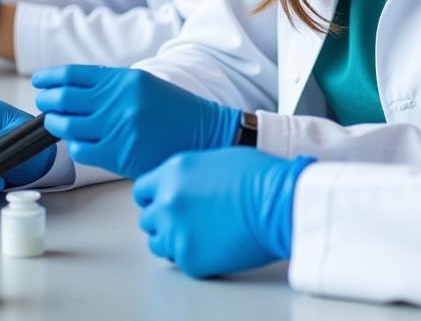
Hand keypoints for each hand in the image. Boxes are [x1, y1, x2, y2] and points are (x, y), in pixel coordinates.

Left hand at [33, 64, 240, 179]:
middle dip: (47, 100)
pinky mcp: (118, 153)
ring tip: (55, 122)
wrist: (203, 132)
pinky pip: (80, 148)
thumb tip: (73, 93)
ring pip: (66, 125)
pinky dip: (75, 145)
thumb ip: (112, 87)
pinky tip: (80, 141)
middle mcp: (120, 100)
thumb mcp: (144, 86)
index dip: (51, 77)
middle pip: (64, 98)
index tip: (40, 81)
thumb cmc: (175, 111)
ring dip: (55, 124)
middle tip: (44, 102)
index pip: (75, 75)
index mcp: (126, 79)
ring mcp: (118, 127)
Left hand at [134, 147, 314, 276]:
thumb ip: (191, 175)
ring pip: (158, 243)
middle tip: (189, 219)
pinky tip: (214, 243)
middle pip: (148, 219)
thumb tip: (185, 187)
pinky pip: (179, 260)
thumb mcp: (216, 160)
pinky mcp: (189, 258)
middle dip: (164, 220)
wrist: (277, 202)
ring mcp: (176, 231)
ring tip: (202, 233)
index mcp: (174, 172)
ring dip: (174, 239)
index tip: (163, 202)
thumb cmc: (258, 177)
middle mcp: (168, 200)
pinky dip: (193, 255)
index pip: (142, 190)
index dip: (154, 197)